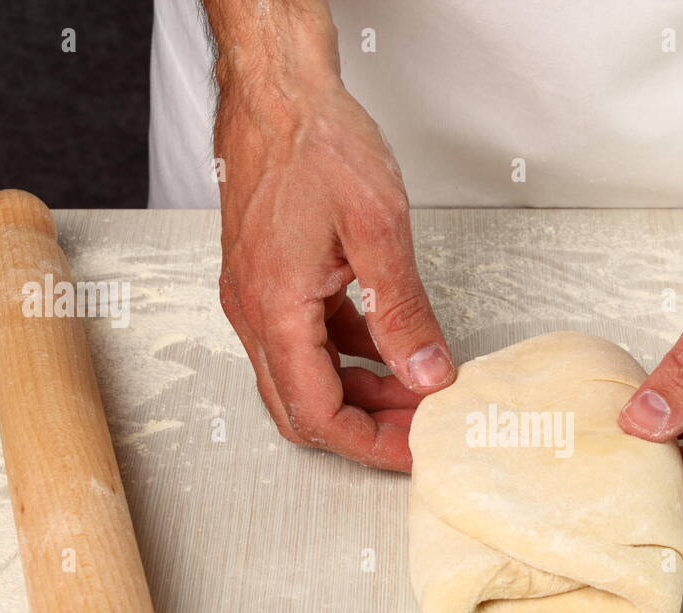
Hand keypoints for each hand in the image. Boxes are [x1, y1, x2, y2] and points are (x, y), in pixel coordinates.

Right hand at [215, 74, 453, 471]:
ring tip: (416, 390)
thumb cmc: (314, 142)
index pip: (318, 413)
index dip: (371, 444)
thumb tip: (427, 374)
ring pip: (307, 377)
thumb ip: (404, 313)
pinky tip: (389, 350)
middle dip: (366, 429)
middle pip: (305, 407)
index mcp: (275, 308)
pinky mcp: (270, 281)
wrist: (279, 91)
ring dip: (361, 393)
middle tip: (418, 430)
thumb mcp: (378, 230)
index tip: (414, 451)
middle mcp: (255, 312)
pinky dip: (349, 357)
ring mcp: (258, 298)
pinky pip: (308, 341)